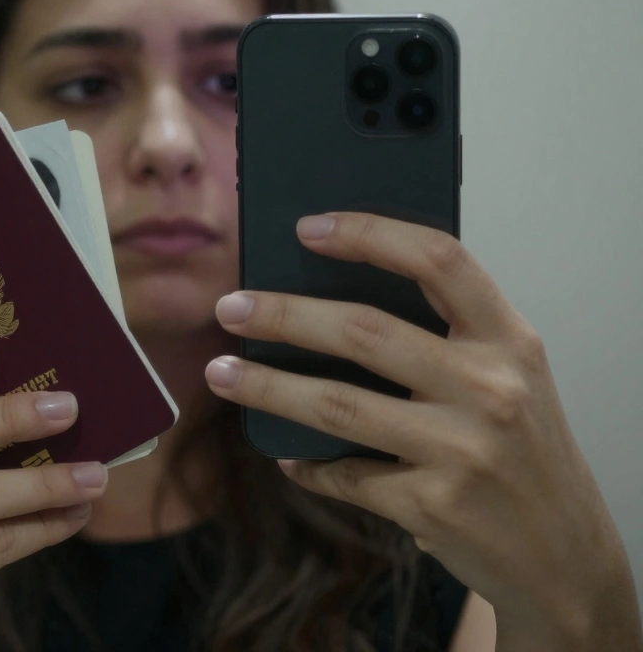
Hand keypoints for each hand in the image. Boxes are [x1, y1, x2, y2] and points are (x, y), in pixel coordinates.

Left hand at [205, 212, 641, 650]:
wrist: (565, 558)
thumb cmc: (523, 452)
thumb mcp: (510, 378)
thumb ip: (446, 338)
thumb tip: (329, 300)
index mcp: (509, 341)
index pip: (439, 260)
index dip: (368, 234)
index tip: (305, 228)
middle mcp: (489, 388)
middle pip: (364, 331)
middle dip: (283, 315)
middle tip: (230, 307)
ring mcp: (461, 450)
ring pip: (337, 404)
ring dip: (266, 387)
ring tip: (220, 372)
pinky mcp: (431, 505)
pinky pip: (345, 474)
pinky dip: (307, 464)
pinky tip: (286, 455)